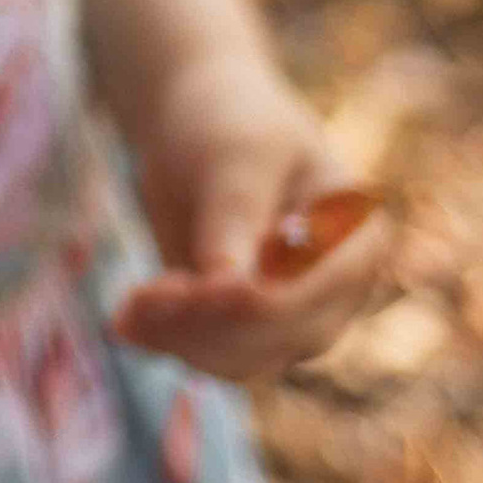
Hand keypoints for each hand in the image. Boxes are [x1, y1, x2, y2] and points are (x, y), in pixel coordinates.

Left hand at [109, 54, 390, 382]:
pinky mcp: (244, 329)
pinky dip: (166, 341)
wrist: (197, 121)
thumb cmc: (230, 122)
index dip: (253, 304)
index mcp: (358, 240)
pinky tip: (125, 320)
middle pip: (279, 339)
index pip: (313, 294)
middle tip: (137, 299)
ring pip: (242, 361)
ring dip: (178, 340)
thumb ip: (235, 219)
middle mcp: (334, 292)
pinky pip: (209, 354)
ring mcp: (291, 318)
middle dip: (205, 325)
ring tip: (125, 310)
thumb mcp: (235, 156)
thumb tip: (229, 291)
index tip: (186, 290)